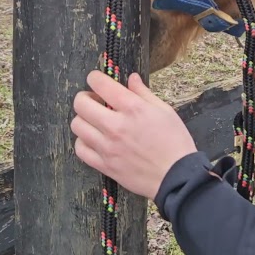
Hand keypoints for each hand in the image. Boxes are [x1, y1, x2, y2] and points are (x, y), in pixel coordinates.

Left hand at [71, 71, 198, 198]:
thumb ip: (143, 93)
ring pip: (77, 126)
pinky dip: (83, 141)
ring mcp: (108, 147)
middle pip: (81, 104)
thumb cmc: (175, 142)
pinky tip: (94, 139)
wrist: (177, 177)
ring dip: (83, 119)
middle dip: (85, 97)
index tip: (96, 80)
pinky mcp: (105, 165)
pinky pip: (80, 149)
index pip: (100, 84)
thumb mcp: (165, 110)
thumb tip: (131, 78)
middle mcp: (116, 126)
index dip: (94, 78)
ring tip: (94, 121)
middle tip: (95, 101)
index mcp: (132, 108)